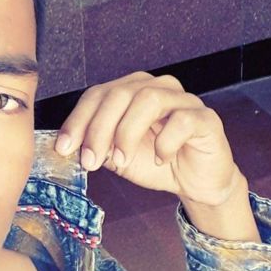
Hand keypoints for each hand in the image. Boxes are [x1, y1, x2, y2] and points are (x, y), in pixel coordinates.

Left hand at [54, 71, 243, 206]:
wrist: (195, 183)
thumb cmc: (155, 163)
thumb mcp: (115, 156)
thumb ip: (94, 146)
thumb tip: (66, 147)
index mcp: (132, 91)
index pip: (98, 94)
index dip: (78, 120)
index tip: (64, 148)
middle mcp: (157, 88)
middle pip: (120, 94)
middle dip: (99, 129)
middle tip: (90, 161)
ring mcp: (183, 100)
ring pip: (148, 100)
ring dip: (128, 133)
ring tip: (122, 161)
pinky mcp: (205, 118)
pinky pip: (182, 121)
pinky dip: (165, 142)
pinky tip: (160, 159)